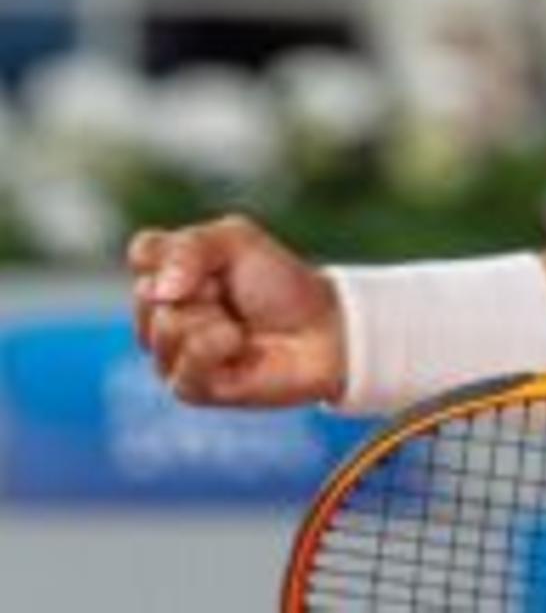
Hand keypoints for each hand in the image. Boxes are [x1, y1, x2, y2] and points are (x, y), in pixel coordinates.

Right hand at [128, 215, 345, 407]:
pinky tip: (238, 345)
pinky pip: (184, 365)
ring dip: (210, 319)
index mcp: (172, 273)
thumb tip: (160, 290)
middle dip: (200, 287)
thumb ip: (190, 248)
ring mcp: (172, 352)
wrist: (319, 328)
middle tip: (231, 293)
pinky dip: (217, 348)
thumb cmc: (279, 282)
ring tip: (238, 324)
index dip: (176, 253)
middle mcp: (163, 312)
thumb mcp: (238, 241)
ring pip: (164, 329)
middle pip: (148, 293)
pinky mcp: (190, 387)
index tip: (216, 257)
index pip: (143, 252)